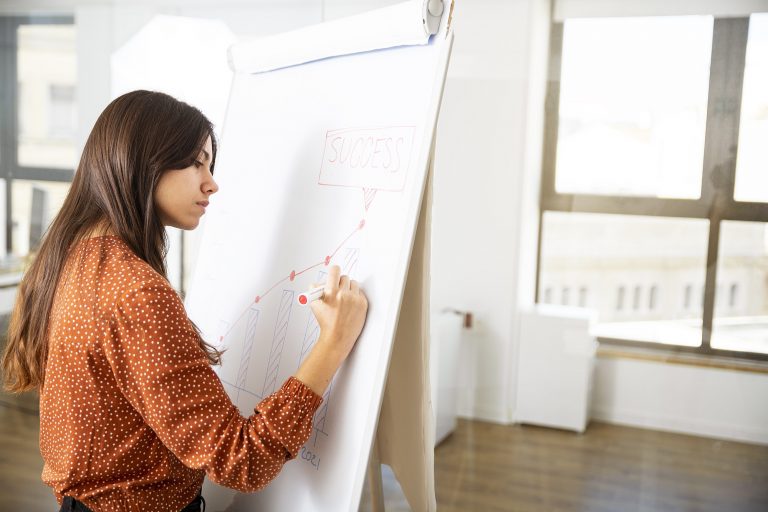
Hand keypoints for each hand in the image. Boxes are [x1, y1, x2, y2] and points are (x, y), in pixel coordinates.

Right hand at [293, 265, 367, 395]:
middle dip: (340, 282)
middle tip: (337, 289)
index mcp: (331, 292)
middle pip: (344, 277)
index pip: (334, 271)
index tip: (334, 273)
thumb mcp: (314, 305)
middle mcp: (344, 294)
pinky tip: (350, 305)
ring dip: (349, 288)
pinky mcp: (363, 304)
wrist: (337, 337)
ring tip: (344, 298)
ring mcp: (355, 299)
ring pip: (354, 284)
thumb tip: (319, 282)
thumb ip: (315, 290)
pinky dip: (355, 296)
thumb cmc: (325, 322)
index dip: (333, 271)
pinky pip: (360, 293)